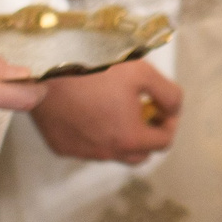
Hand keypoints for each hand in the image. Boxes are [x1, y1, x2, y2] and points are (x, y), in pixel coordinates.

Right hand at [30, 59, 184, 164]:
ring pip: (112, 152)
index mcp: (130, 138)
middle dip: (146, 134)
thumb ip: (168, 94)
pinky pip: (86, 146)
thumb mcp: (142, 72)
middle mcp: (107, 153)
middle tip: (141, 109)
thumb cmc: (96, 68)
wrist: (47, 68)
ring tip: (114, 107)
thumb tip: (174, 110)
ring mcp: (82, 153)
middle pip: (139, 154)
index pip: (163, 142)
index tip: (162, 106)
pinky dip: (93, 134)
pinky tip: (88, 110)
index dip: (168, 122)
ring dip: (120, 135)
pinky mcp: (61, 147)